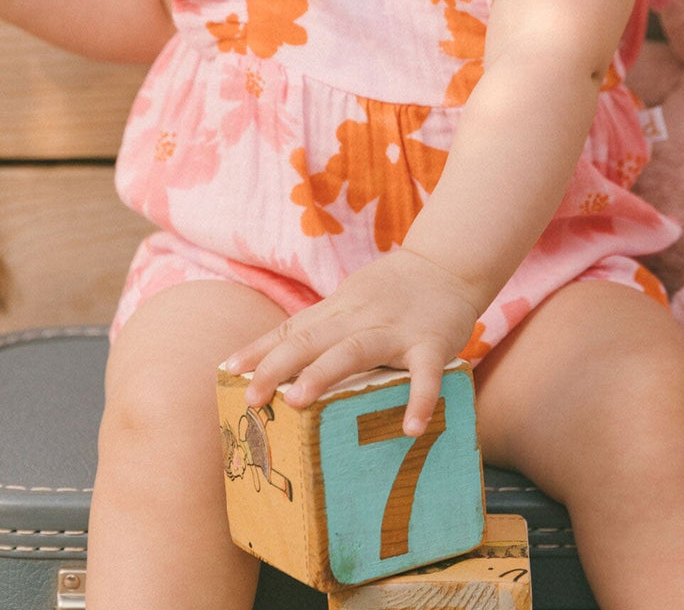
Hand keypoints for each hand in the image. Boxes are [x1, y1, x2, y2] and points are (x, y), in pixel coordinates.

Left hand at [223, 248, 480, 434]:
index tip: (228, 372)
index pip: (291, 330)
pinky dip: (421, 398)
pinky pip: (426, 373)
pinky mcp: (432, 343)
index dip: (259, 351)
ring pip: (355, 349)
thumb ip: (317, 328)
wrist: (448, 264)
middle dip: (278, 366)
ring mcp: (396, 330)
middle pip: (312, 339)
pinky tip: (412, 428)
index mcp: (338, 311)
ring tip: (298, 403)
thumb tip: (268, 359)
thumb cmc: (391, 292)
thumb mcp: (349, 301)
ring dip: (325, 374)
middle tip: (252, 397)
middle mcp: (360, 318)